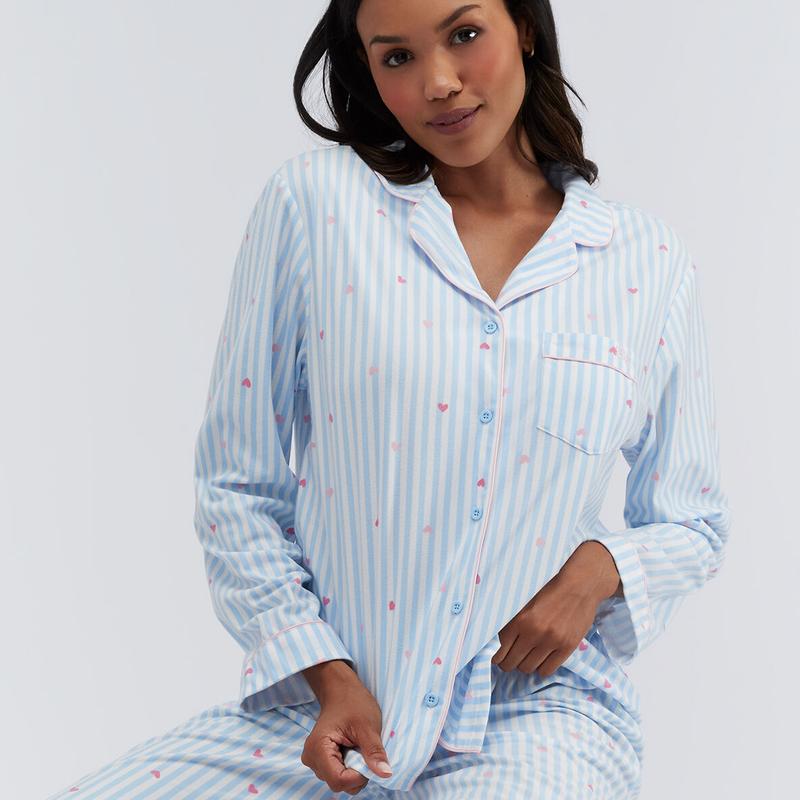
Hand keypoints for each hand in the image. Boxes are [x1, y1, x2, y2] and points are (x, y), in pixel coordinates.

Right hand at [300, 671, 391, 795]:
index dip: (358, 776)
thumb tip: (385, 774)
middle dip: (357, 773)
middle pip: (338, 783)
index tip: (369, 759)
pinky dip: (351, 767)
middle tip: (364, 748)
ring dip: (354, 770)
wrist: (341, 691)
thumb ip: (374, 752)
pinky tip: (352, 749)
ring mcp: (315, 761)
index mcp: (318, 748)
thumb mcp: (367, 725)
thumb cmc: (353, 702)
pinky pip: (339, 775)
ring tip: (357, 746)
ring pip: (340, 782)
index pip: (338, 780)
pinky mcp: (321, 761)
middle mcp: (311, 758)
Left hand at [491, 542, 618, 676]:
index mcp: (520, 619)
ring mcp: (551, 642)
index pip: (500, 648)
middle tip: (508, 662)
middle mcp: (534, 632)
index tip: (496, 658)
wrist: (579, 586)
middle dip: (507, 664)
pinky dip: (541, 668)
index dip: (496, 657)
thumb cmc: (549, 590)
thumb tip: (497, 641)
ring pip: (528, 668)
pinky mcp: (567, 647)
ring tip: (524, 659)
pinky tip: (540, 660)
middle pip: (512, 662)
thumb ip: (511, 620)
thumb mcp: (524, 601)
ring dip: (523, 666)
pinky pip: (547, 670)